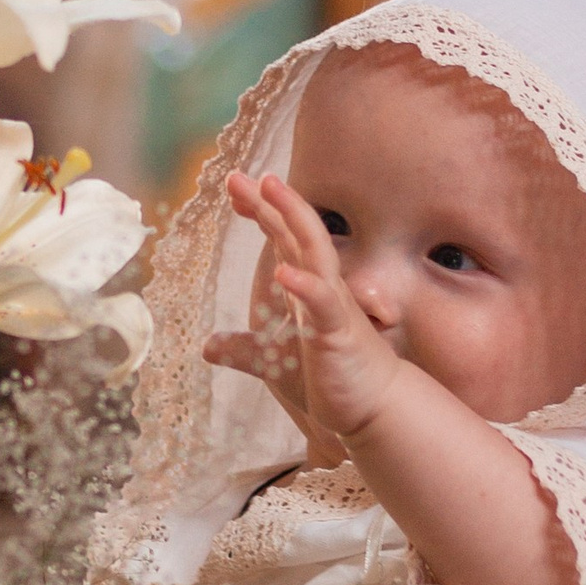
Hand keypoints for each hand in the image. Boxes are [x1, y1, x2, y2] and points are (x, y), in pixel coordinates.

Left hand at [205, 171, 399, 445]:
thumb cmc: (334, 378)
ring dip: (293, 219)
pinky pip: (323, 305)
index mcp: (309, 289)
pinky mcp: (339, 333)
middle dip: (270, 201)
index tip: (236, 187)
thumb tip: (209, 346)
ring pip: (315, 252)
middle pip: (296, 232)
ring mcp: (333, 307)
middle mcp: (323, 287)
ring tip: (271, 190)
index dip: (262, 211)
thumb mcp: (275, 362)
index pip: (284, 239)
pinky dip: (305, 286)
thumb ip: (244, 350)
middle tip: (238, 175)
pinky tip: (283, 273)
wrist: (376, 409)